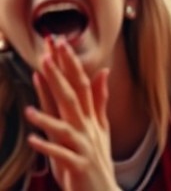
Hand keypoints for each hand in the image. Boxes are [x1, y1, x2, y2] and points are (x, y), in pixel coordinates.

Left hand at [25, 38, 115, 190]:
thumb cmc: (95, 159)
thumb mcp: (99, 126)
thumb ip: (99, 99)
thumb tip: (103, 71)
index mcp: (90, 118)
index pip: (81, 84)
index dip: (70, 64)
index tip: (59, 42)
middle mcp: (88, 128)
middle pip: (74, 98)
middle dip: (60, 76)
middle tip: (47, 54)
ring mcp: (84, 147)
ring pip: (65, 126)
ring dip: (48, 114)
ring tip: (30, 105)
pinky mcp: (78, 166)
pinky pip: (62, 155)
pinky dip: (48, 147)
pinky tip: (33, 139)